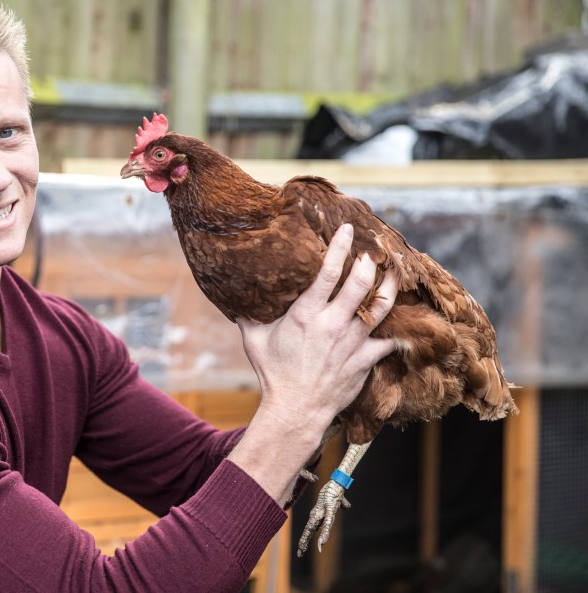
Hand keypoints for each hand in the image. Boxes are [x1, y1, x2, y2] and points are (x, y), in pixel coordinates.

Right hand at [239, 223, 397, 432]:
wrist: (295, 409)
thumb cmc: (273, 374)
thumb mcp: (253, 341)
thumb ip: (248, 318)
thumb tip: (236, 300)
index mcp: (306, 314)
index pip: (328, 272)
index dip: (340, 246)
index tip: (346, 229)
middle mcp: (333, 324)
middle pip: (361, 282)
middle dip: (370, 262)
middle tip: (374, 250)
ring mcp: (352, 342)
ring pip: (381, 307)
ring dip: (390, 287)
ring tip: (395, 273)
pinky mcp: (365, 360)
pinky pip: (388, 340)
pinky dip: (396, 330)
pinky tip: (402, 322)